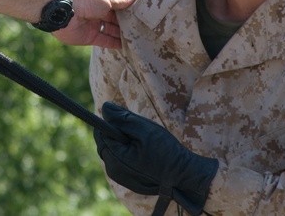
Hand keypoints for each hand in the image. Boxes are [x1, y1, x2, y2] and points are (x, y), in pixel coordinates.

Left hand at [53, 0, 135, 48]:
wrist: (62, 12)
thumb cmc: (85, 0)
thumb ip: (119, 0)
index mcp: (101, 0)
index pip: (118, 5)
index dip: (128, 8)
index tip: (142, 13)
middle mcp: (98, 12)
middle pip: (116, 19)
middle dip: (127, 23)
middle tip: (143, 28)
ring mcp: (94, 25)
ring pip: (112, 31)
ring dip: (123, 34)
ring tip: (139, 38)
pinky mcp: (90, 37)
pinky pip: (105, 41)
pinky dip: (115, 44)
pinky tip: (127, 46)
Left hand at [93, 101, 216, 215]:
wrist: (183, 175)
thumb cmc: (166, 152)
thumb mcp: (145, 130)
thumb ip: (123, 118)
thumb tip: (104, 107)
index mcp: (115, 158)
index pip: (101, 132)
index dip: (112, 121)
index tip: (127, 117)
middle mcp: (113, 169)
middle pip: (106, 141)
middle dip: (118, 131)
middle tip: (140, 129)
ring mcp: (119, 175)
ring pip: (114, 148)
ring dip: (125, 140)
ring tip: (145, 140)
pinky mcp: (126, 177)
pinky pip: (121, 157)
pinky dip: (129, 149)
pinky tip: (145, 150)